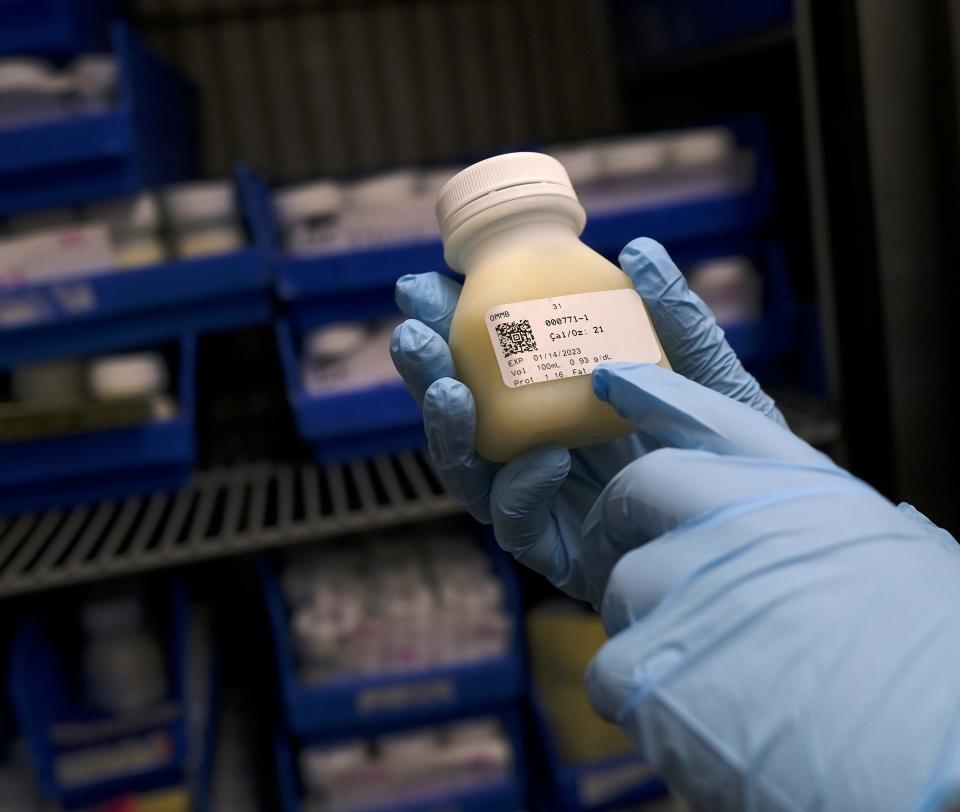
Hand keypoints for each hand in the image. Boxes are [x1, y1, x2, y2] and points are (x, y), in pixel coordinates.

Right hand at [391, 237, 783, 606]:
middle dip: (430, 369)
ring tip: (442, 385)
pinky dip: (522, 488)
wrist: (765, 531)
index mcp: (566, 404)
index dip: (456, 324)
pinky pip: (518, 523)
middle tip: (412, 331)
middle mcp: (542, 448)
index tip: (431, 285)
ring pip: (471, 470)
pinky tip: (547, 458)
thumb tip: (639, 250)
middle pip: (468, 412)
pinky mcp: (558, 552)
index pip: (494, 364)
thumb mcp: (708, 377)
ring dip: (446, 427)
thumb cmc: (735, 453)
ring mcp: (546, 503)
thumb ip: (676, 319)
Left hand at [584, 363, 959, 811]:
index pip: (711, 415)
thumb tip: (783, 517)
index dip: (657, 393)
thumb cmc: (934, 673)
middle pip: (642, 486)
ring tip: (710, 667)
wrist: (942, 764)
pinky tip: (695, 718)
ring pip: (622, 582)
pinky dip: (639, 692)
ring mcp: (688, 588)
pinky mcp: (650, 666)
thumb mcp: (902, 560)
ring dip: (648, 622)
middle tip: (641, 555)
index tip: (616, 380)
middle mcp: (739, 522)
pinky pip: (610, 664)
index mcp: (807, 491)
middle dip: (626, 517)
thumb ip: (822, 524)